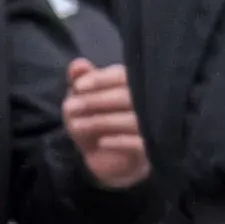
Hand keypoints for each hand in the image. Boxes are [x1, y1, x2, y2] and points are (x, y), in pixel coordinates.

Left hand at [59, 55, 149, 188]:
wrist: (108, 159)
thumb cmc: (98, 122)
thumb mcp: (83, 100)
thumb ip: (80, 80)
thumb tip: (78, 64)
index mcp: (133, 85)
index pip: (122, 75)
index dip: (100, 79)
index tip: (78, 87)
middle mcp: (148, 103)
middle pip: (128, 96)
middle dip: (96, 100)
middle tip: (71, 107)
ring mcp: (153, 126)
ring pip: (133, 120)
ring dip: (101, 121)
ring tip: (75, 126)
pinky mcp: (152, 148)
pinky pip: (141, 143)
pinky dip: (120, 141)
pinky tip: (101, 142)